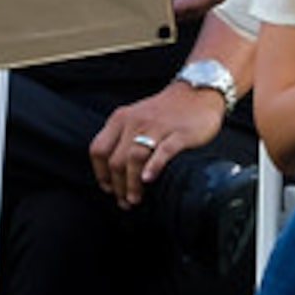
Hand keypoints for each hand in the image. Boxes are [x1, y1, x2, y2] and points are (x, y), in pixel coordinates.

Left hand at [90, 79, 227, 209]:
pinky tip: (149, 179)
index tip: (108, 189)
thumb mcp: (135, 117)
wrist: (197, 92)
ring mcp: (157, 127)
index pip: (98, 150)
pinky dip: (153, 166)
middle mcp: (134, 122)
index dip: (100, 173)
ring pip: (134, 157)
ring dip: (131, 183)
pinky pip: (163, 151)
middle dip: (117, 185)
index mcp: (120, 119)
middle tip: (124, 202)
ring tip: (134, 199)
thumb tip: (112, 171)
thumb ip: (122, 137)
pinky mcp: (179, 133)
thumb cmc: (164, 112)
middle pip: (116, 159)